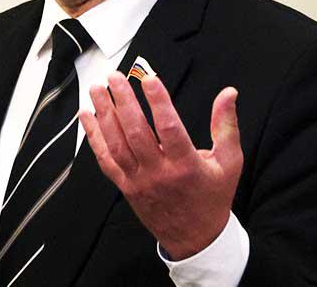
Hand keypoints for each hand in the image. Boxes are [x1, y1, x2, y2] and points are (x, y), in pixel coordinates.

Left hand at [78, 72, 242, 259]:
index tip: (149, 78)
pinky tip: (87, 116)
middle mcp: (159, 173)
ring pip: (116, 144)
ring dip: (104, 114)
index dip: (158, 101)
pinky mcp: (126, 187)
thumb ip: (226, 125)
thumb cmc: (213, 196)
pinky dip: (94, 137)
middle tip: (115, 77)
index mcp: (186, 165)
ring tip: (97, 89)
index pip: (169, 128)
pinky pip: (105, 160)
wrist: (196, 238)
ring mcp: (139, 181)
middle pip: (136, 132)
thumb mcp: (230, 162)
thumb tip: (228, 93)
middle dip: (123, 101)